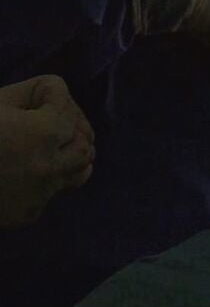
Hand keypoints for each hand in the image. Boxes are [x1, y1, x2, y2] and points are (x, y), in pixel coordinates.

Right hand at [0, 75, 94, 226]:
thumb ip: (35, 93)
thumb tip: (59, 98)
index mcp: (41, 132)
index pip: (64, 105)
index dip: (49, 95)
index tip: (38, 95)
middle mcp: (48, 166)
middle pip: (85, 140)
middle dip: (70, 126)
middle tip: (53, 119)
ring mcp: (40, 193)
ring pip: (80, 170)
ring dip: (71, 154)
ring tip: (52, 144)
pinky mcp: (27, 213)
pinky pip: (53, 192)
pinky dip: (48, 178)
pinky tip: (27, 169)